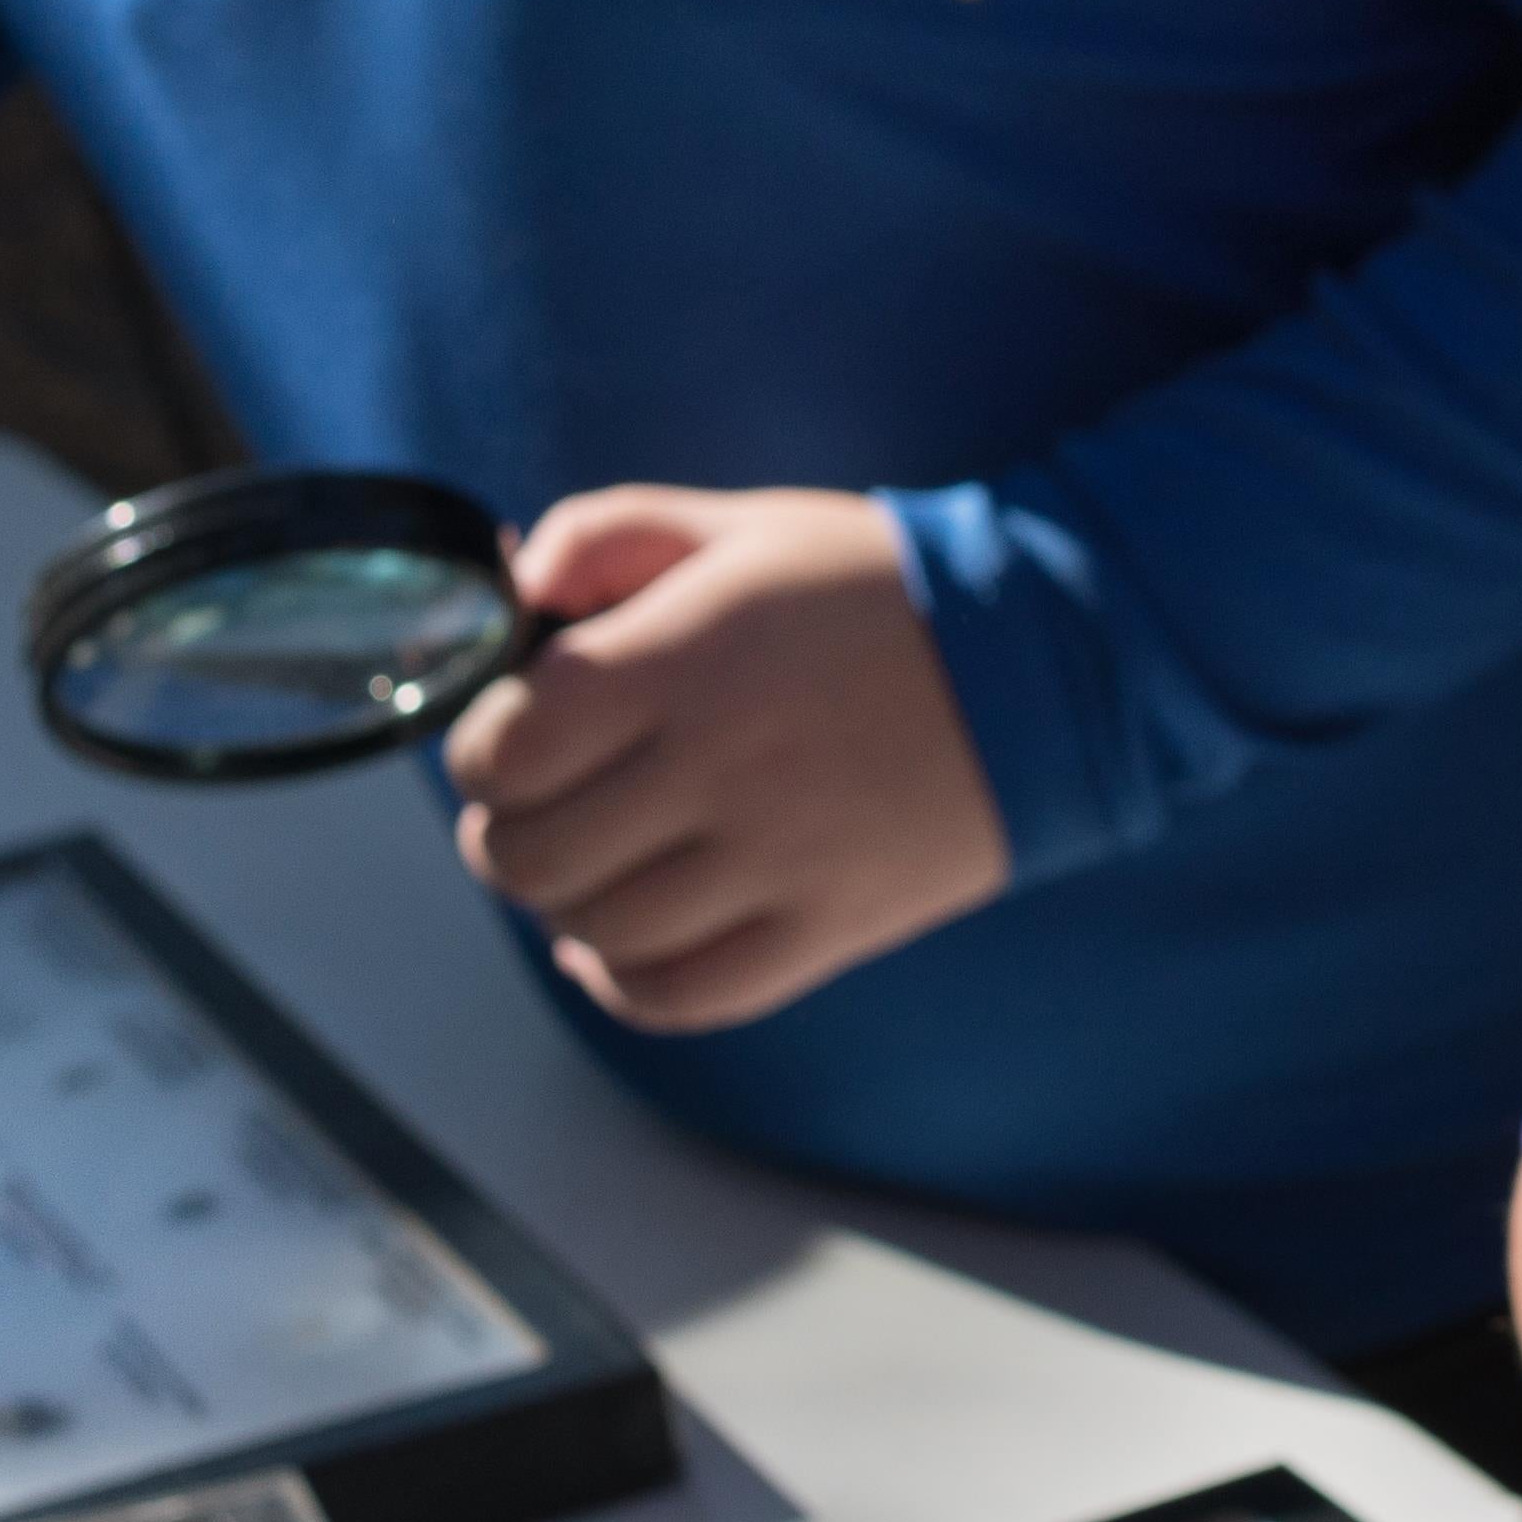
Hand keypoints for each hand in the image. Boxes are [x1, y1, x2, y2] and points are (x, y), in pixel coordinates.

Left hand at [438, 487, 1010, 1033]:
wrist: (1045, 660)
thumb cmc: (878, 588)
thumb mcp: (739, 525)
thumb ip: (608, 535)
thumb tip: (511, 590)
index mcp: (680, 658)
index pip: (502, 749)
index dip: (475, 752)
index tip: (504, 737)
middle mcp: (716, 768)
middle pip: (529, 855)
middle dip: (501, 834)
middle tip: (529, 807)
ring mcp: (773, 861)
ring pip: (594, 930)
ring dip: (558, 906)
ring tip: (582, 865)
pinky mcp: (825, 928)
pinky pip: (681, 996)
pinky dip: (619, 982)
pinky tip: (610, 945)